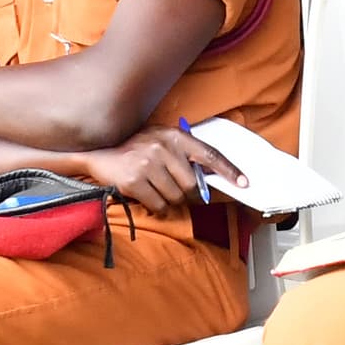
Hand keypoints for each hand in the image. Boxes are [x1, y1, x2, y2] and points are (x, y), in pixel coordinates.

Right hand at [85, 125, 235, 213]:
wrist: (101, 156)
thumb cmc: (136, 150)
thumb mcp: (162, 142)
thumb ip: (185, 155)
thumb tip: (210, 179)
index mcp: (175, 136)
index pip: (209, 154)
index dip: (228, 170)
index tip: (243, 183)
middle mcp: (163, 148)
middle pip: (192, 185)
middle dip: (187, 195)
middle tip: (176, 191)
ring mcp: (147, 164)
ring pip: (176, 198)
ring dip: (169, 201)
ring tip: (157, 190)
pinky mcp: (134, 181)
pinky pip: (158, 205)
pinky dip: (156, 207)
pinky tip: (147, 197)